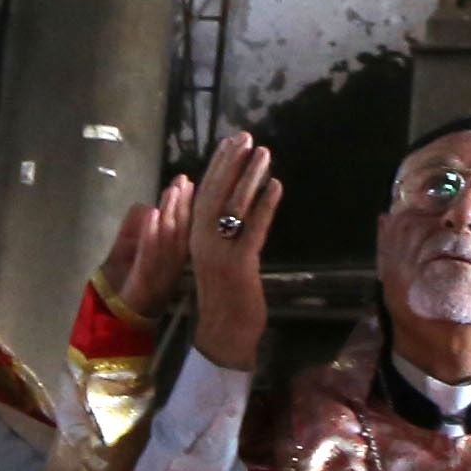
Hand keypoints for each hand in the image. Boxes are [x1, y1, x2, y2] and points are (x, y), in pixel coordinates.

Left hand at [96, 172, 193, 330]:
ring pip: (169, 240)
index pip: (182, 228)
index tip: (188, 182)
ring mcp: (160, 274)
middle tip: (184, 180)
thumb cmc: (122, 289)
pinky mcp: (145, 281)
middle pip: (180, 230)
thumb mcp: (125, 252)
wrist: (114, 323)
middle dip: (183, 204)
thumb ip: (133, 230)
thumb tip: (147, 207)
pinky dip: (151, 234)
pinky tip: (154, 214)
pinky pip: (150, 255)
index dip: (186, 205)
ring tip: (173, 190)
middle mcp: (171, 265)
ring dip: (172, 213)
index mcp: (170, 259)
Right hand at [185, 131, 277, 365]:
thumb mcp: (217, 258)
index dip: (216, 166)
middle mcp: (201, 242)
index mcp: (194, 238)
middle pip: (214, 194)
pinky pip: (253, 229)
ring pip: (234, 207)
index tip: (229, 142)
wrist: (225, 334)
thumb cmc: (224, 296)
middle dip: (230, 163)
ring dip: (250, 177)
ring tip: (264, 153)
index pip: (203, 194)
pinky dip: (265, 206)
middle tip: (245, 136)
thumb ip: (220, 231)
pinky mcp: (239, 266)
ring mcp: (219, 253)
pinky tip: (276, 186)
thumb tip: (232, 202)